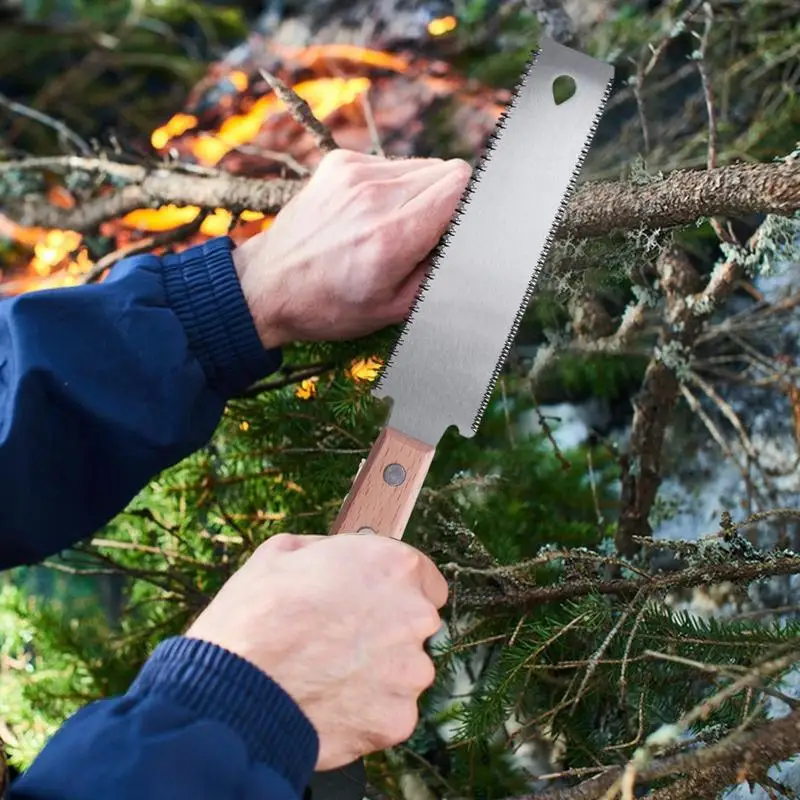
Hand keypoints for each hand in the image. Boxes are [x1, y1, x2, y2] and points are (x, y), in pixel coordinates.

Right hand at [185, 532, 448, 770]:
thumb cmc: (255, 614)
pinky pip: (389, 712)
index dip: (395, 590)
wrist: (233, 686)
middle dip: (386, 631)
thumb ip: (332, 553)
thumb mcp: (285, 551)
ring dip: (378, 673)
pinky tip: (328, 702)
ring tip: (327, 675)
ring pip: (404, 671)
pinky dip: (366, 711)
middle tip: (339, 640)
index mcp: (395, 566)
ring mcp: (410, 671)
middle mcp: (415, 616)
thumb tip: (339, 560)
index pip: (424, 578)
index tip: (375, 601)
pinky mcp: (398, 719)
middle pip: (415, 625)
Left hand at [232, 149, 471, 348]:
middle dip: (448, 201)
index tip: (462, 227)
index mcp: (392, 236)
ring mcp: (353, 174)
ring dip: (420, 192)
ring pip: (420, 165)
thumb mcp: (395, 308)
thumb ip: (439, 272)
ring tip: (394, 225)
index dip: (471, 204)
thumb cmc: (332, 306)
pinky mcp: (338, 163)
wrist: (267, 286)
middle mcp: (373, 196)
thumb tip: (468, 241)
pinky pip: (389, 164)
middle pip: (446, 170)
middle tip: (427, 234)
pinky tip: (371, 213)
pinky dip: (392, 185)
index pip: (459, 185)